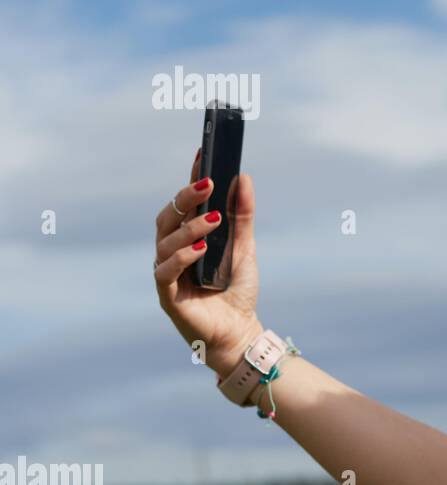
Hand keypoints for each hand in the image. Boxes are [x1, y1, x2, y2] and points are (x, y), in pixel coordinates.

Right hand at [154, 148, 262, 377]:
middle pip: (167, 217)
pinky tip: (201, 249)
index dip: (190, 178)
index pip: (184, 203)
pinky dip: (182, 257)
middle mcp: (171, 252)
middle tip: (207, 183)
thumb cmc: (236, 290)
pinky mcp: (168, 296)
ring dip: (190, 227)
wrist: (239, 332)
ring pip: (165, 241)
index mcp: (187, 238)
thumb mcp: (244, 248)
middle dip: (185, 198)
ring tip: (214, 219)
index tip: (203, 152)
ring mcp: (167, 273)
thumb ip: (242, 216)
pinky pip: (166, 271)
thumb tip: (243, 178)